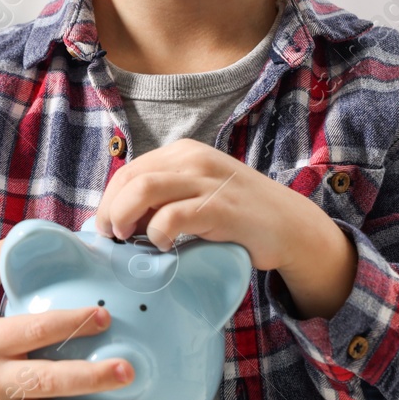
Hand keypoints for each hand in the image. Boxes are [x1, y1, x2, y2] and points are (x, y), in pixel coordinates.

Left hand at [94, 138, 356, 317]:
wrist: (291, 226)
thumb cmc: (239, 215)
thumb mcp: (198, 193)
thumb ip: (165, 197)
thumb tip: (119, 220)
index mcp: (183, 153)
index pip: (128, 171)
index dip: (108, 200)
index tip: (106, 228)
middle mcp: (193, 159)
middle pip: (129, 178)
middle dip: (109, 210)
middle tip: (112, 239)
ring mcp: (207, 181)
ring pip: (143, 190)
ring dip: (124, 218)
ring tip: (129, 240)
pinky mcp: (219, 207)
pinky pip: (171, 217)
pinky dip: (157, 234)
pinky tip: (164, 246)